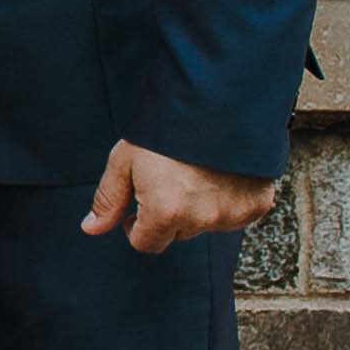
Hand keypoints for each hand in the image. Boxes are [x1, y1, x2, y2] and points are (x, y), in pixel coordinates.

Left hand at [83, 139, 276, 254]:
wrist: (218, 105)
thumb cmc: (166, 131)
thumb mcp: (125, 161)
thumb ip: (109, 199)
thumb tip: (91, 228)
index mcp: (167, 212)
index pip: (146, 243)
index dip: (137, 226)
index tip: (137, 207)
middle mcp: (203, 219)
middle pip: (176, 234)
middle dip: (168, 213)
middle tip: (169, 179)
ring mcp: (234, 214)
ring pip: (205, 225)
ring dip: (198, 208)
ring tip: (196, 172)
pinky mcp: (258, 205)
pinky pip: (235, 215)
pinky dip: (227, 201)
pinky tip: (221, 175)